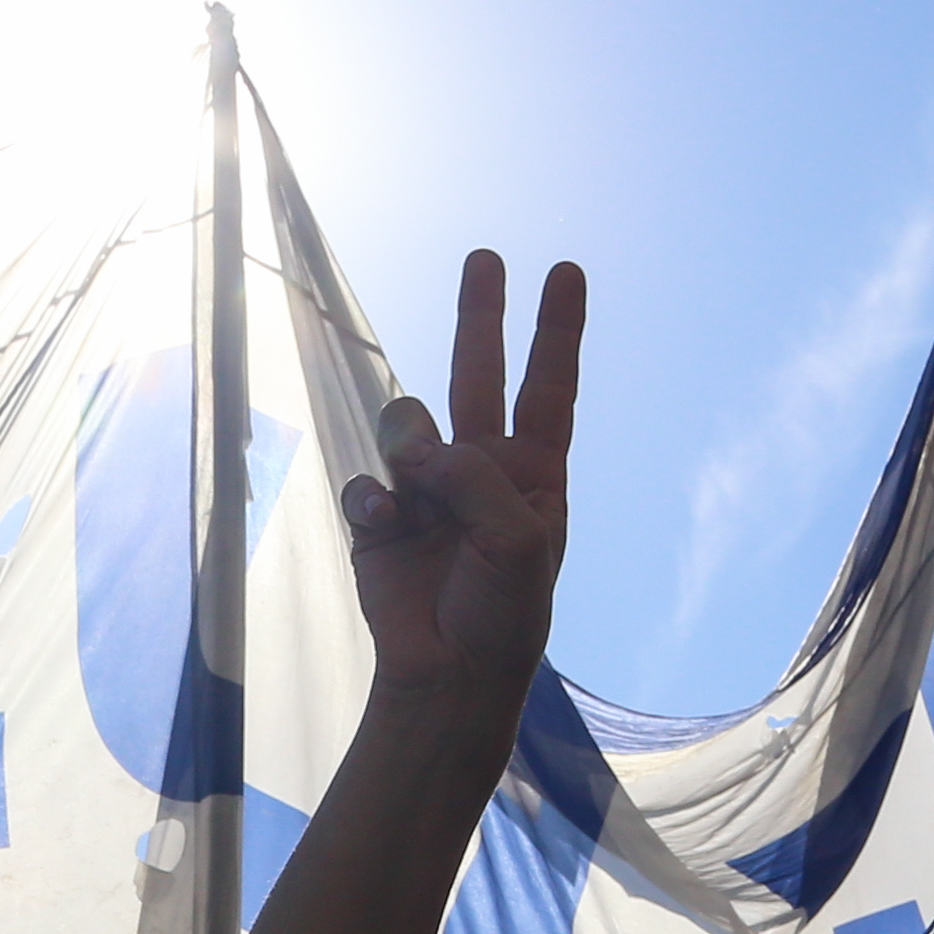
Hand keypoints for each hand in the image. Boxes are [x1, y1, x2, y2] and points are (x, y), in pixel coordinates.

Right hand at [338, 249, 580, 706]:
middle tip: (484, 257)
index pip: (549, 388)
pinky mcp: (379, 518)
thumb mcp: (518, 538)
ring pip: (407, 421)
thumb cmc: (503, 614)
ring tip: (416, 480)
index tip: (566, 272)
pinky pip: (367, 481)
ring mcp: (426, 492)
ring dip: (408, 438)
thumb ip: (475, 476)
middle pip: (478, 374)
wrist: (448, 676)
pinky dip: (373, 497)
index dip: (557, 331)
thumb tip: (415, 449)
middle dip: (481, 316)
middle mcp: (480, 471)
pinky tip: (383, 522)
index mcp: (533, 474)